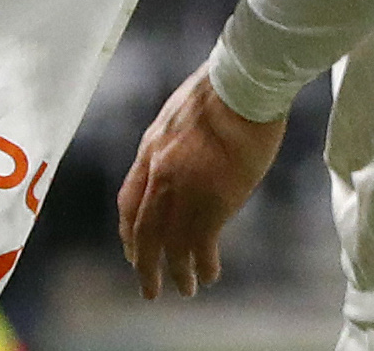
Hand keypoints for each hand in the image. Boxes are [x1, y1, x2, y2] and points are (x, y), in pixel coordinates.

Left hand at [116, 65, 287, 300]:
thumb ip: (178, 140)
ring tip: (186, 290)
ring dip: (176, 272)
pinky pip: (201, 244)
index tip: (133, 250)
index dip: (131, 230)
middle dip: (144, 263)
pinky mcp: (213, 200)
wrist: (243, 82)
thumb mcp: (183, 111)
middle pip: (143, 230)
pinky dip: (204, 264)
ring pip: (171, 244)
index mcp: (152, 149)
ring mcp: (185, 189)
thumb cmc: (223, 88)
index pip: (130, 200)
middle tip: (148, 287)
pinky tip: (210, 274)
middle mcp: (160, 174)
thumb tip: (188, 152)